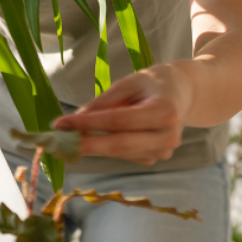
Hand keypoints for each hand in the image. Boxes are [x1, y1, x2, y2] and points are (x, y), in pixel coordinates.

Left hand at [52, 65, 189, 165]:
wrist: (184, 93)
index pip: (118, 121)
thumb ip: (104, 102)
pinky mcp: (157, 158)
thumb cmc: (154, 83)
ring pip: (120, 152)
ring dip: (92, 147)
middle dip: (85, 144)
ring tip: (68, 137)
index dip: (87, 124)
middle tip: (57, 142)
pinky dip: (107, 147)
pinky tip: (97, 137)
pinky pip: (125, 155)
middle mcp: (168, 136)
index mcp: (164, 111)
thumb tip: (76, 121)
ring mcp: (164, 151)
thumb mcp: (129, 83)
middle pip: (119, 145)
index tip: (60, 123)